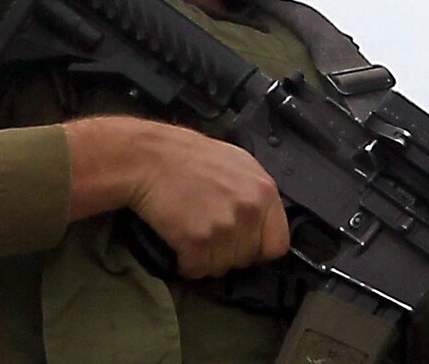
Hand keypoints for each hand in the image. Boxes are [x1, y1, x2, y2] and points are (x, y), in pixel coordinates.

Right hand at [64, 116, 289, 278]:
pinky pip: (196, 269)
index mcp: (265, 191)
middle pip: (247, 258)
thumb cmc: (190, 158)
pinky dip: (185, 262)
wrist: (150, 157)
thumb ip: (256, 194)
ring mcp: (226, 226)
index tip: (241, 245)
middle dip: (228, 252)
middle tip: (207, 233)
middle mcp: (251, 209)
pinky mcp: (199, 240)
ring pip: (222, 267)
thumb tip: (264, 222)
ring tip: (191, 232)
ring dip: (205, 259)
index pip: (278, 244)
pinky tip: (178, 241)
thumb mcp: (239, 165)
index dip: (257, 248)